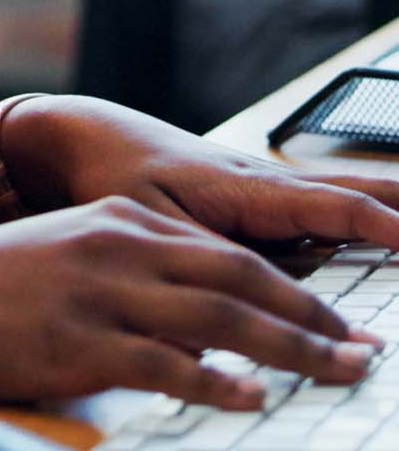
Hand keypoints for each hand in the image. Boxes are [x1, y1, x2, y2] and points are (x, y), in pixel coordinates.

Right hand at [0, 197, 381, 406]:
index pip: (228, 251)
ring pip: (218, 318)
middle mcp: (116, 244)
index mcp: (117, 219)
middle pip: (238, 279)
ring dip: (290, 349)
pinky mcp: (80, 340)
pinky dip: (215, 380)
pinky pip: (166, 362)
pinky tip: (249, 398)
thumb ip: (131, 272)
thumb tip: (200, 321)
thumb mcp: (65, 254)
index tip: (342, 322)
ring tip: (341, 372)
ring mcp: (99, 291)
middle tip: (365, 351)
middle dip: (311, 318)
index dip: (294, 288)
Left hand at [2, 95, 398, 249]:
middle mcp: (265, 182)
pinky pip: (325, 207)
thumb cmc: (111, 173)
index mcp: (245, 186)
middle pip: (356, 193)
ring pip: (345, 196)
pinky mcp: (256, 200)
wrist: (83, 136)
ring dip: (393, 205)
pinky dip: (364, 215)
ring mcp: (265, 189)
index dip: (383, 227)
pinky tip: (387, 232)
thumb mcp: (149, 223)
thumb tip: (244, 314)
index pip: (334, 205)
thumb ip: (200, 265)